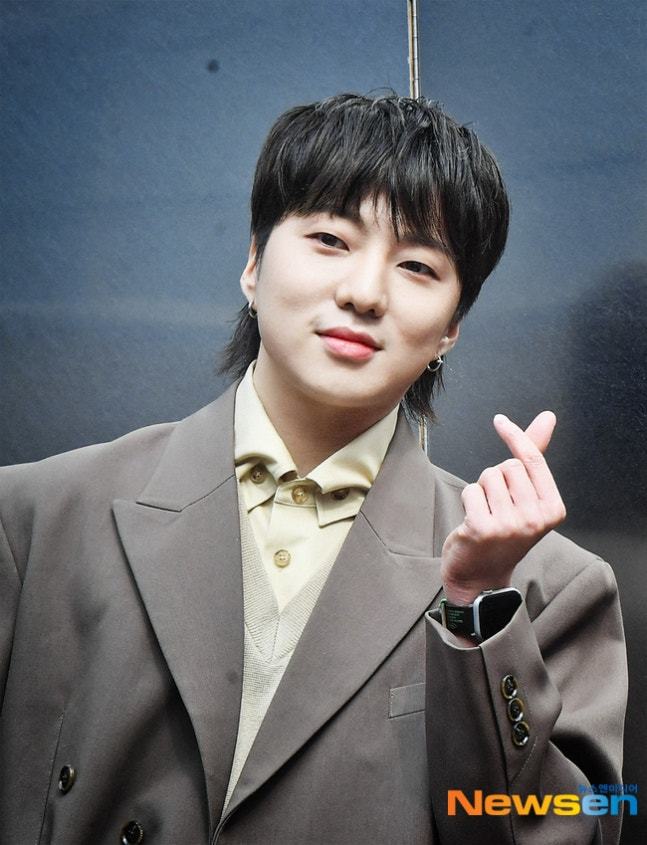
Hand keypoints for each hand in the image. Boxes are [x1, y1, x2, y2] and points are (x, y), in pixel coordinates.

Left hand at [441, 411, 566, 604]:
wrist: (481, 576)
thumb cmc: (504, 530)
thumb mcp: (527, 496)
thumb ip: (535, 456)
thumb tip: (547, 417)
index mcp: (553, 509)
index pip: (533, 460)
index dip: (515, 436)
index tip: (499, 420)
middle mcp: (535, 518)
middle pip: (508, 465)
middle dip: (497, 476)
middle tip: (498, 504)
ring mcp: (510, 525)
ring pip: (488, 476)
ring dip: (482, 489)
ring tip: (486, 513)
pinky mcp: (483, 528)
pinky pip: (471, 490)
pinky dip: (468, 500)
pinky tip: (473, 522)